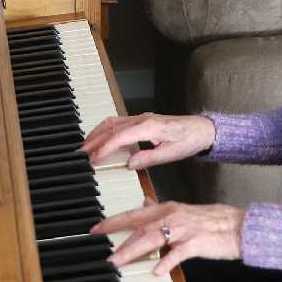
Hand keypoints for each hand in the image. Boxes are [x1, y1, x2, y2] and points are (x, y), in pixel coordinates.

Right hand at [78, 113, 214, 169]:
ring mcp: (140, 118)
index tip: (93, 158)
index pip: (120, 136)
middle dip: (94, 140)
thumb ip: (148, 158)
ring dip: (97, 134)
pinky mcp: (141, 120)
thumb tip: (129, 164)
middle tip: (80, 154)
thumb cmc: (188, 140)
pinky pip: (118, 122)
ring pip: (112, 123)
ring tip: (85, 147)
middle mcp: (142, 119)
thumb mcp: (171, 154)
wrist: (201, 128)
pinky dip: (105, 130)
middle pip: (111, 128)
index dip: (104, 147)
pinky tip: (100, 138)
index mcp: (149, 127)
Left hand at [89, 200, 244, 275]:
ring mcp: (184, 229)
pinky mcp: (197, 243)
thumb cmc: (212, 221)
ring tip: (118, 261)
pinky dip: (167, 262)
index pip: (135, 214)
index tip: (96, 228)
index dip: (114, 220)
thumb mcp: (183, 210)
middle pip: (139, 227)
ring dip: (133, 250)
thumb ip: (162, 209)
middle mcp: (173, 216)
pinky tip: (157, 271)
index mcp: (168, 208)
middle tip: (101, 246)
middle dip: (117, 236)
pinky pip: (178, 254)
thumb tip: (144, 203)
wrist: (239, 226)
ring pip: (153, 238)